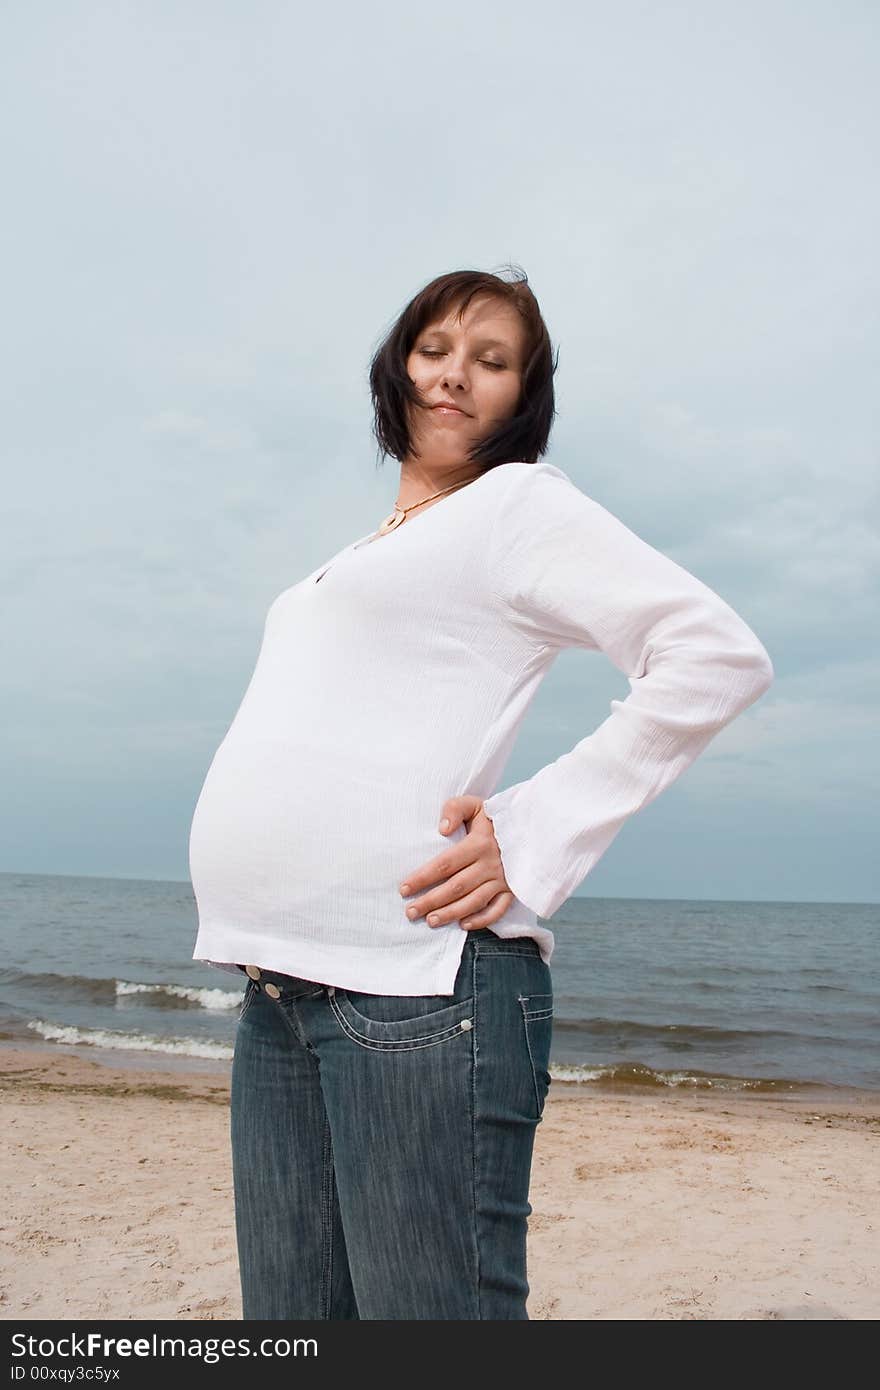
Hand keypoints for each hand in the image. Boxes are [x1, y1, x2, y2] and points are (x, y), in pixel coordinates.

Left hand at [398, 795, 514, 931]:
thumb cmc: (495, 818)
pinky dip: (482, 919)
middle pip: (456, 887)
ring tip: (430, 921)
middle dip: (431, 901)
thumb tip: (442, 829)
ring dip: (451, 913)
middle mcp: (491, 864)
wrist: (531, 827)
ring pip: (474, 901)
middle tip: (410, 911)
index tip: (404, 888)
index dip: (423, 877)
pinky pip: (498, 909)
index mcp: (479, 843)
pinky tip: (463, 924)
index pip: (445, 864)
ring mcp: (503, 879)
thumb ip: (455, 809)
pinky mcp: (513, 890)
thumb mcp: (475, 805)